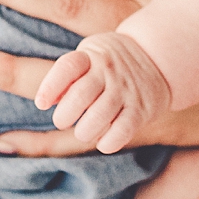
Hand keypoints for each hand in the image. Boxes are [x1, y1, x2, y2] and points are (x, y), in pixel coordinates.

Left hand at [34, 31, 170, 152]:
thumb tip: (44, 101)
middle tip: (61, 121)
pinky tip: (103, 141)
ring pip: (100, 115)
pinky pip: (123, 130)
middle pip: (80, 95)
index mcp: (91, 56)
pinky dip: (109, 141)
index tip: (41, 104)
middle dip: (64, 115)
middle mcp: (108, 71)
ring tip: (82, 132)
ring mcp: (125, 90)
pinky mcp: (141, 108)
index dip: (50, 87)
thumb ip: (68, 78)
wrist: (157, 56)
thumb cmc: (110, 63)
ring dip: (84, 131)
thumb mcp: (88, 58)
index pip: (67, 68)